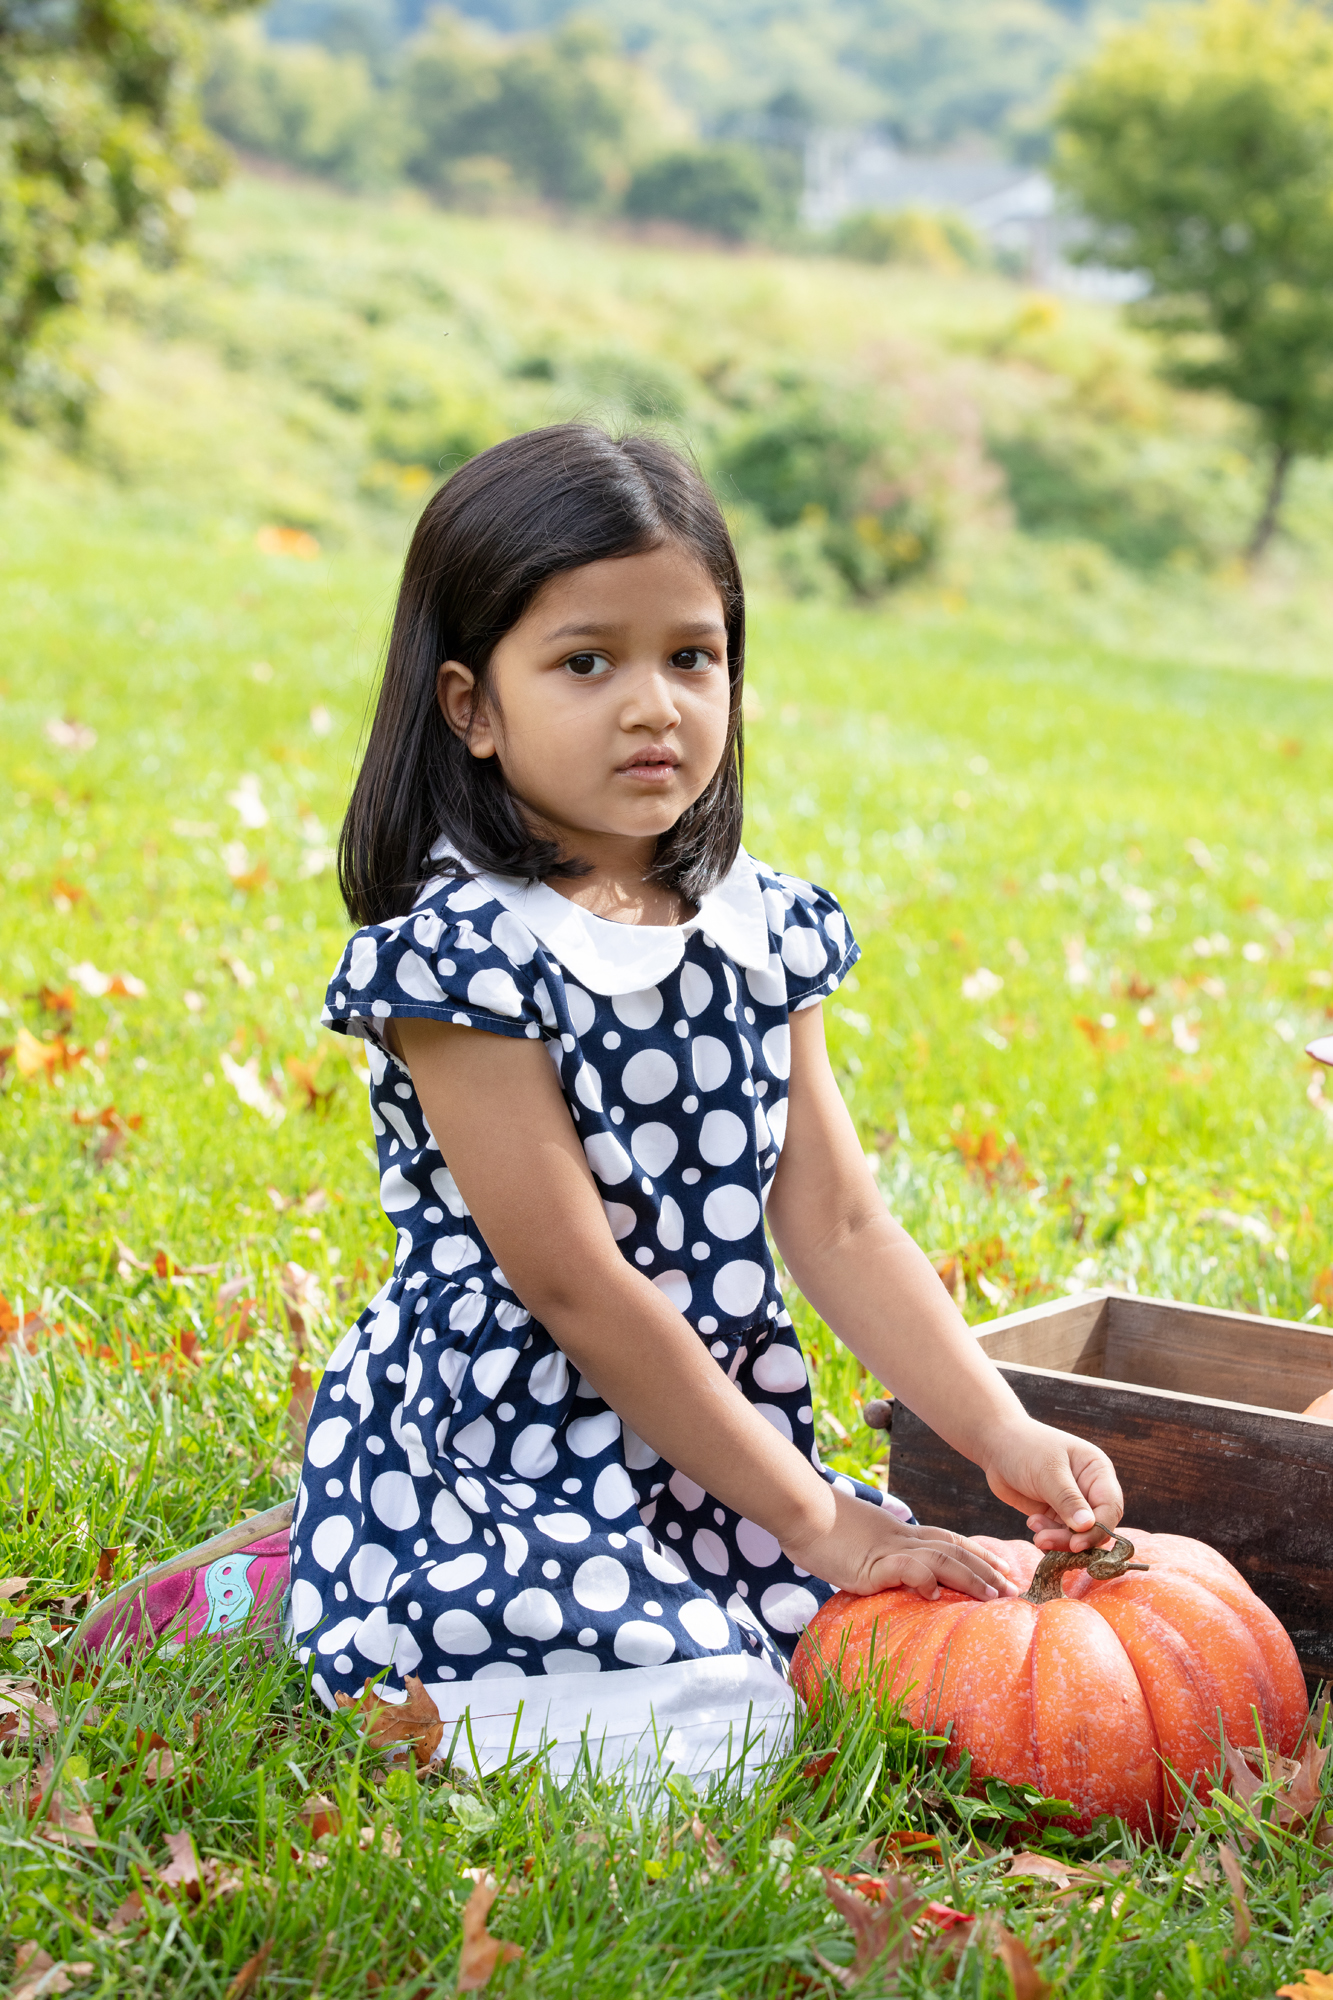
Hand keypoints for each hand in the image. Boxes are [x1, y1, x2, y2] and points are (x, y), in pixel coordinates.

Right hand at [782, 1486, 1021, 1602]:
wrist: (799, 1510)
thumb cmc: (825, 1530)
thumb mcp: (864, 1543)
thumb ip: (887, 1558)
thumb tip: (907, 1577)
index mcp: (902, 1534)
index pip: (951, 1542)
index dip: (980, 1555)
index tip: (1005, 1569)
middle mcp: (902, 1539)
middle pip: (954, 1551)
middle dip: (987, 1570)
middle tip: (1013, 1589)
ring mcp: (887, 1550)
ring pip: (940, 1560)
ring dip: (970, 1577)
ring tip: (992, 1595)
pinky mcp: (868, 1564)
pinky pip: (900, 1568)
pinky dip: (920, 1577)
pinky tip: (933, 1592)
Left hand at [983, 1418, 1123, 1551]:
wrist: (997, 1445)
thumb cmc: (1025, 1448)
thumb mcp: (1047, 1471)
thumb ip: (1067, 1499)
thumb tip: (1088, 1526)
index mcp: (1098, 1471)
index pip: (1110, 1508)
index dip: (1097, 1530)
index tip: (1075, 1544)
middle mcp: (1090, 1488)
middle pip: (1096, 1526)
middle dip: (1072, 1538)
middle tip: (1044, 1540)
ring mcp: (1074, 1503)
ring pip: (1078, 1535)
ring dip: (1058, 1540)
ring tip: (1035, 1529)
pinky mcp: (1057, 1514)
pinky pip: (1061, 1536)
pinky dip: (1049, 1537)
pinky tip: (1033, 1524)